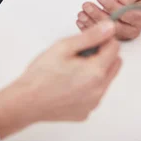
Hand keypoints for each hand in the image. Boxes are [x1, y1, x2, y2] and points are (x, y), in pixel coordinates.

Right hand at [0, 22, 121, 138]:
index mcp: (96, 72)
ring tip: (72, 67)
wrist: (26, 101)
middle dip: (103, 53)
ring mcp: (93, 104)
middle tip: (81, 51)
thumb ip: (91, 36)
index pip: (115, 47)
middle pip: (114, 64)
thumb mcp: (65, 46)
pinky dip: (88, 85)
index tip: (90, 37)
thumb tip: (109, 28)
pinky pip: (94, 94)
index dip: (104, 38)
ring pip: (105, 79)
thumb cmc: (42, 74)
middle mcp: (99, 90)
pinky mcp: (85, 112)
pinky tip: (69, 82)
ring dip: (96, 69)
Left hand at [77, 0, 140, 39]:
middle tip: (87, 6)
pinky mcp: (113, 36)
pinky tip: (81, 21)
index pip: (126, 14)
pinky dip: (89, 28)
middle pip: (114, 25)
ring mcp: (123, 35)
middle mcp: (133, 29)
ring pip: (106, 32)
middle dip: (98, 15)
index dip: (111, 6)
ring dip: (91, 22)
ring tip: (81, 13)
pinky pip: (100, 35)